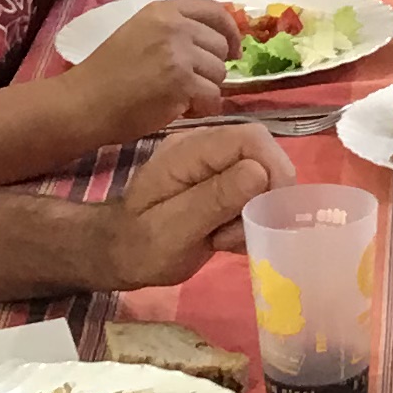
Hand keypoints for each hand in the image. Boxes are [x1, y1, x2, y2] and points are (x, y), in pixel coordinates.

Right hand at [65, 0, 235, 145]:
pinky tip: (183, 110)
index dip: (230, 31)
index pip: (215, 10)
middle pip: (221, 45)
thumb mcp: (139, 34)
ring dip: (206, 89)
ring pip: (219, 73)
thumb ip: (174, 31)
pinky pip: (213, 96)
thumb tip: (217, 42)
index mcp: (162, 11)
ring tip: (180, 97)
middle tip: (191, 83)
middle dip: (212, 68)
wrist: (84, 103)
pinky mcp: (181, 82)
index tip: (233, 49)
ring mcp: (179, 53)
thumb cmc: (107, 74)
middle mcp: (174, 26)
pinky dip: (203, 108)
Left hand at [98, 124, 289, 285]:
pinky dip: (249, 217)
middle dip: (264, 198)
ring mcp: (212, 161)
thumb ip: (215, 199)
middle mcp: (204, 146)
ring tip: (225, 239)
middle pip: (263, 155)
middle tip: (240, 233)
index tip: (267, 214)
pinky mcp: (219, 179)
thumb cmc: (140, 247)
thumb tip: (259, 172)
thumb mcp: (175, 229)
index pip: (252, 139)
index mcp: (189, 150)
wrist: (119, 253)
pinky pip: (252, 190)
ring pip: (262, 175)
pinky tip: (225, 238)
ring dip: (255, 212)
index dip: (274, 171)